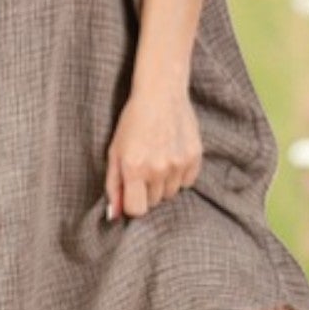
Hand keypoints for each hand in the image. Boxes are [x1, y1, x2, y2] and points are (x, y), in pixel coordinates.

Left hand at [104, 81, 201, 221]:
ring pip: (171, 193)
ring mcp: (179, 164)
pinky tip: (172, 155)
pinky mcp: (195, 158)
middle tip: (144, 167)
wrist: (161, 94)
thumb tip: (114, 216)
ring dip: (164, 183)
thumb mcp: (114, 152)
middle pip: (154, 202)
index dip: (132, 203)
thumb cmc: (133, 122)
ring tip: (158, 159)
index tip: (132, 192)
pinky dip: (180, 175)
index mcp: (134, 169)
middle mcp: (158, 169)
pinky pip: (188, 182)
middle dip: (147, 190)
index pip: (136, 210)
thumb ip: (113, 186)